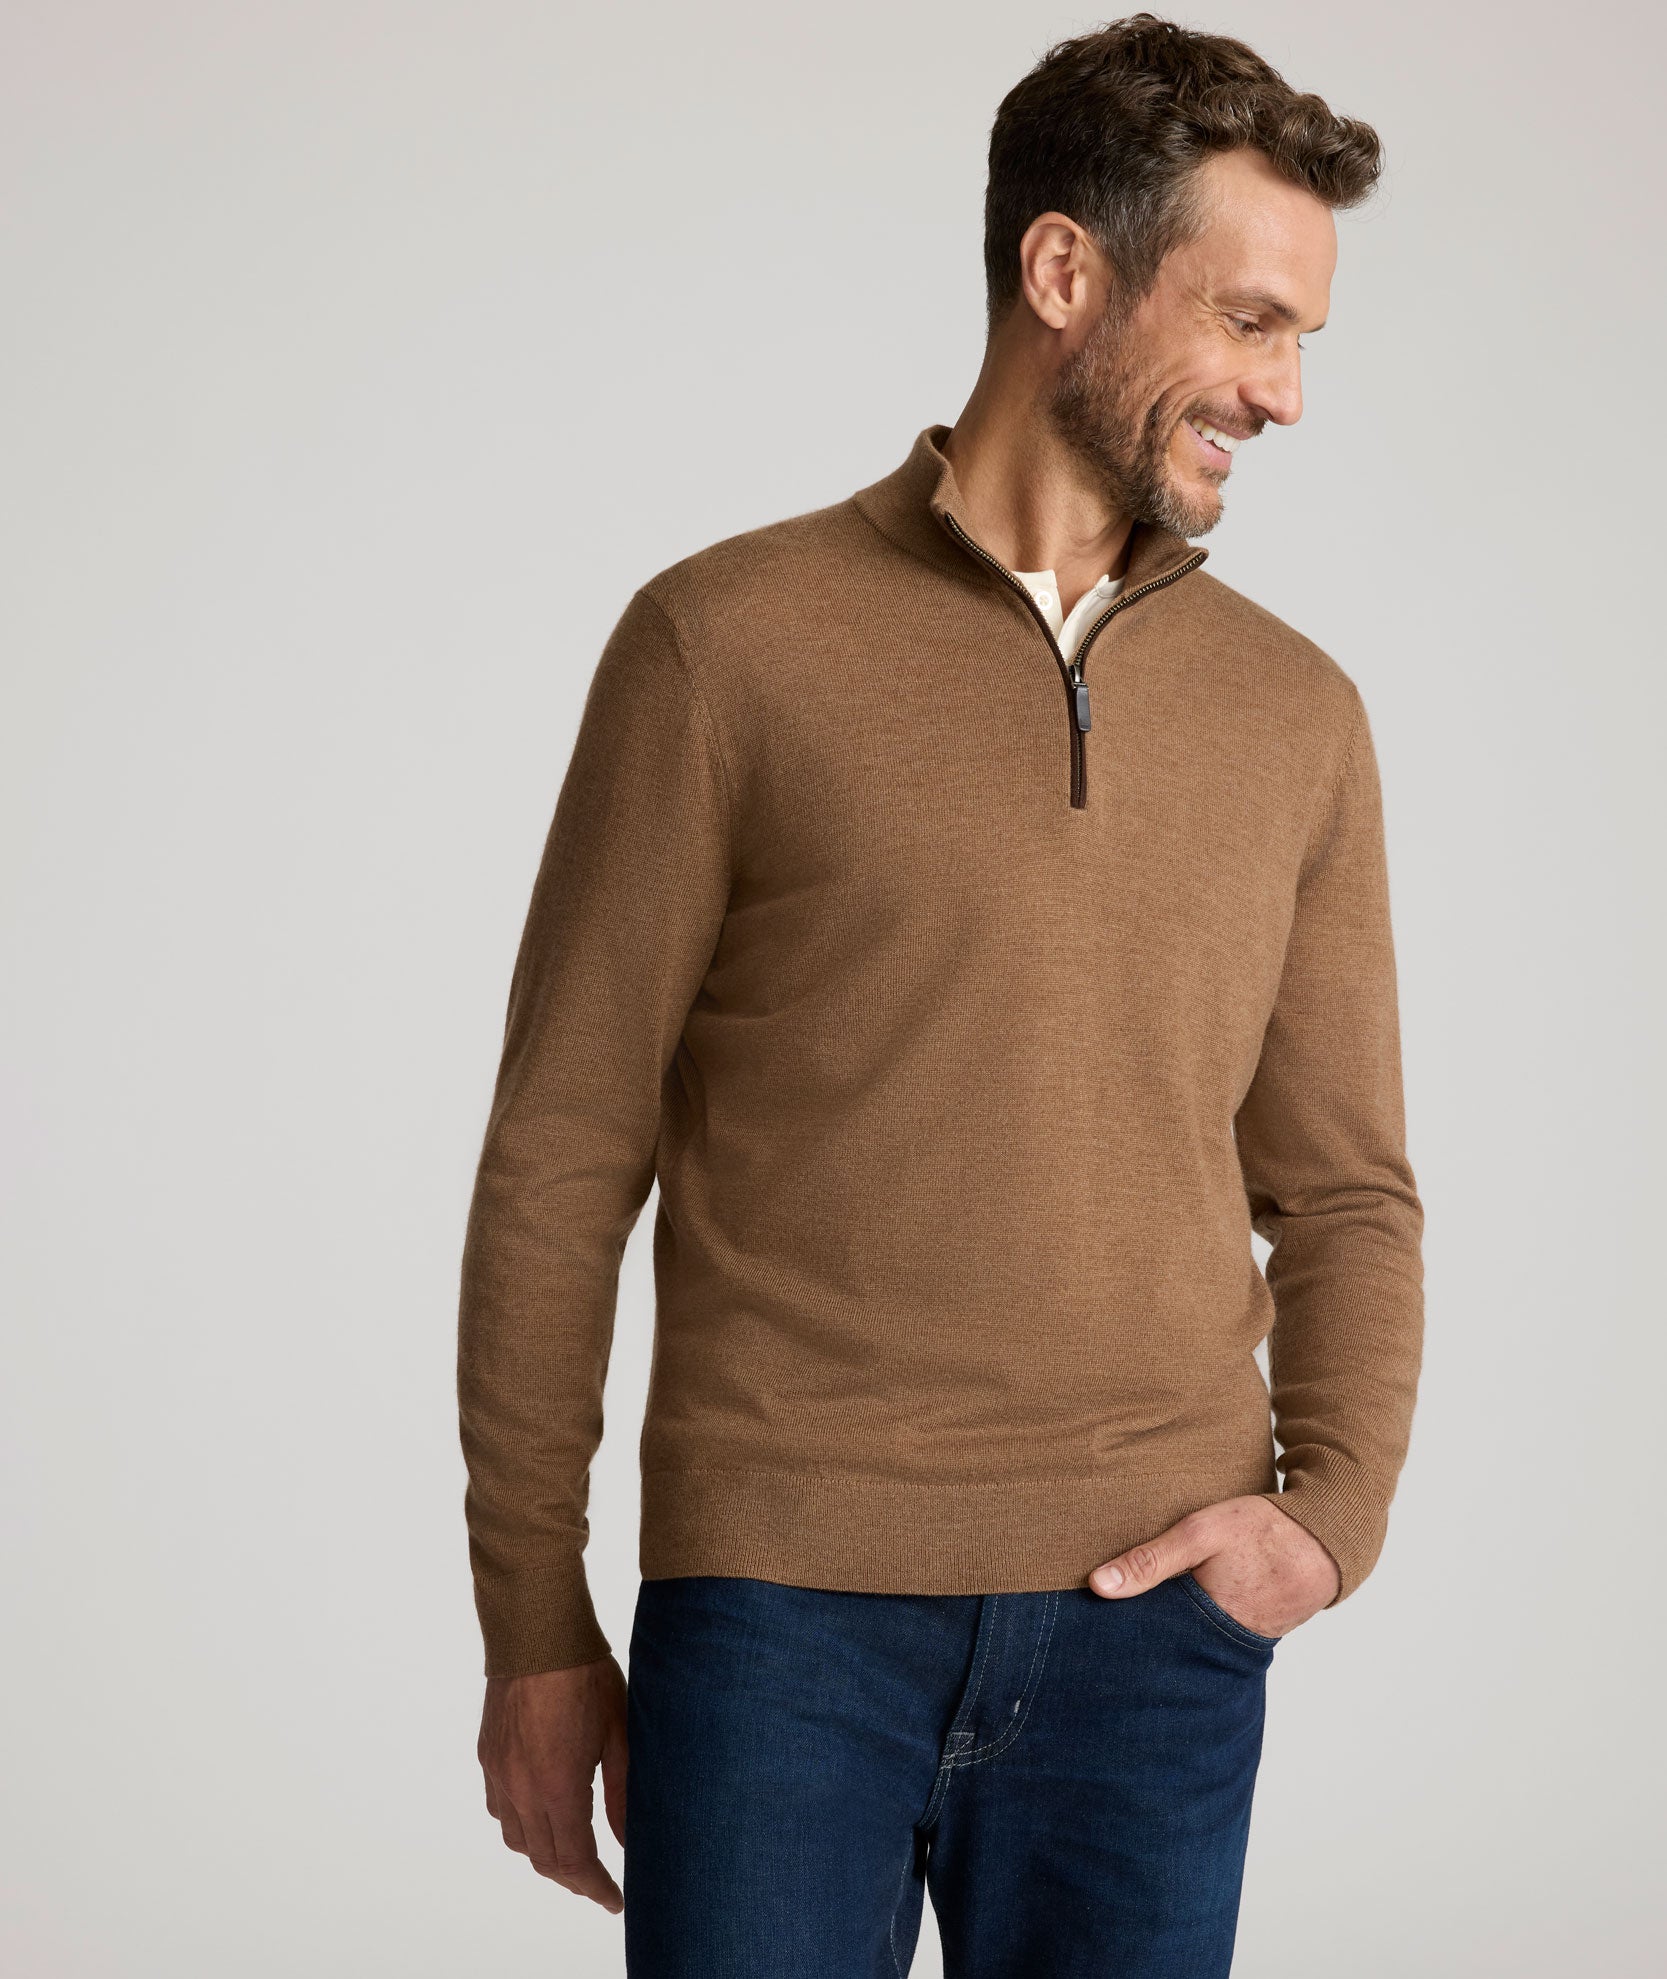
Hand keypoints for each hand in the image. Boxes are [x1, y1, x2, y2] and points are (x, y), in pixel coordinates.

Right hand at [477, 1656, 628, 1910]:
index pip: (575, 1861)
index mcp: (557, 1786)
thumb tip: (630, 1841)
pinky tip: (541, 1814)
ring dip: (544, 1855)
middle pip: (544, 1859)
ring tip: (573, 1854)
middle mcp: (521, 1787)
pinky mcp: (488, 1754)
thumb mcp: (620, 1732)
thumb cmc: (586, 1674)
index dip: (595, 1887)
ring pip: (517, 1838)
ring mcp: (499, 1772)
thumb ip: (624, 1793)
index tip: (615, 1899)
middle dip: (573, 1879)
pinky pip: (499, 1808)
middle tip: (599, 1884)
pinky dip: (520, 1825)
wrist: (537, 1629)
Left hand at [1087, 1495, 1340, 1638]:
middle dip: (1142, 1635)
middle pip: (1166, 1644)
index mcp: (1203, 1625)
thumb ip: (1150, 1560)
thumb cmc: (1264, 1531)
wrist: (1327, 1538)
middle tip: (1109, 1627)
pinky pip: (1213, 1631)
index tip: (1092, 1626)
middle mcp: (1220, 1643)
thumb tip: (1097, 1586)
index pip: (1148, 1638)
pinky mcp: (1252, 1630)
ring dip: (1169, 1626)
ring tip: (1141, 1614)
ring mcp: (1239, 1640)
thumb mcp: (1201, 1533)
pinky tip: (1183, 1602)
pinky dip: (1196, 1619)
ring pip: (1189, 1639)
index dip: (1122, 1631)